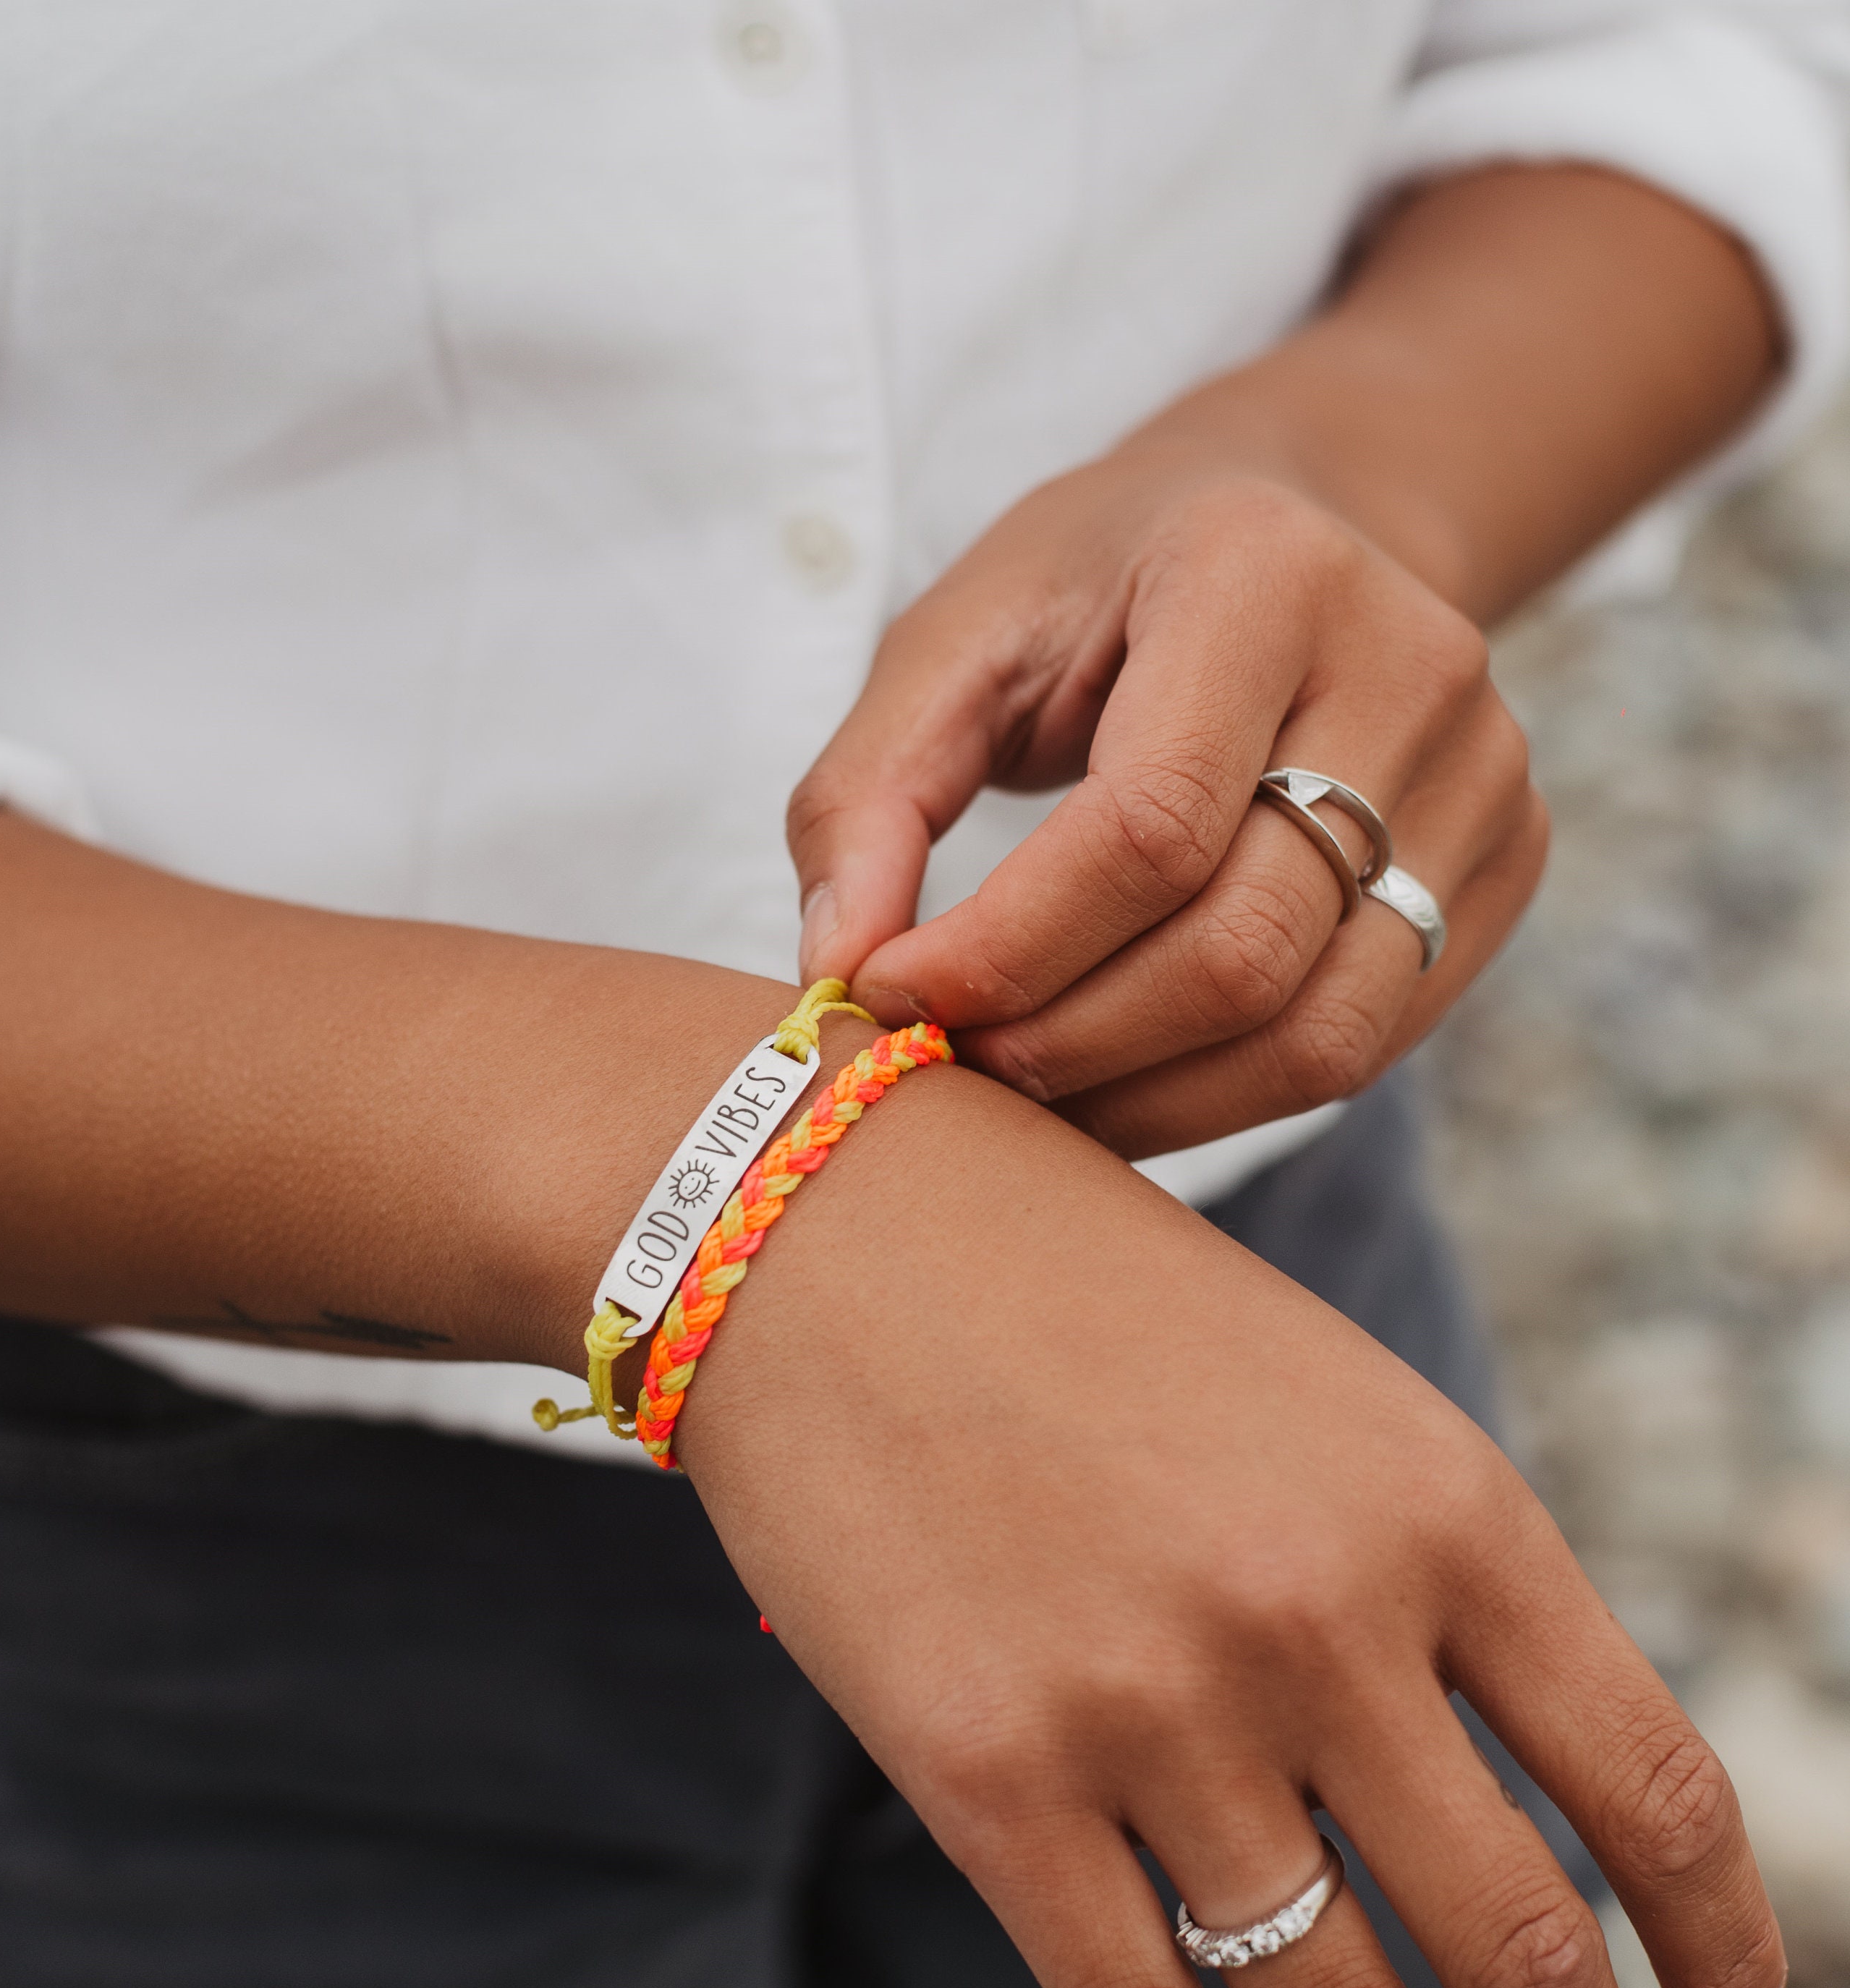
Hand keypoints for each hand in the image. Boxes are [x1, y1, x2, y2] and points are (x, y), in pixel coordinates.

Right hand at [681, 1044, 1785, 1987]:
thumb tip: (1501, 1813)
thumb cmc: (1073, 1295)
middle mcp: (1320, 1616)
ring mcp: (1149, 1705)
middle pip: (1523, 1956)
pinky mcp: (986, 1775)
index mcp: (1439, 1498)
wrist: (819, 1219)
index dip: (1723, 1952)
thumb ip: (1425, 1579)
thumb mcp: (1310, 1393)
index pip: (1655, 1790)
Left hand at [788, 441, 1547, 1157]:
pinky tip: (1117, 1082)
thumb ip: (866, 794)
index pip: (1149, 826)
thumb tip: (839, 969)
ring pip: (1318, 1031)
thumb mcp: (955, 643)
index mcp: (1265, 573)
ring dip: (1144, 1101)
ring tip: (1025, 1090)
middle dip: (1066, 1044)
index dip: (1008, 947)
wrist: (1292, 533)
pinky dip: (1220, 1099)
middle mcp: (1413, 667)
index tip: (891, 994)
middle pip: (1239, 948)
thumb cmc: (1098, 591)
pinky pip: (1363, 1046)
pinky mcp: (1502, 867)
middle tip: (952, 1063)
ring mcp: (1484, 777)